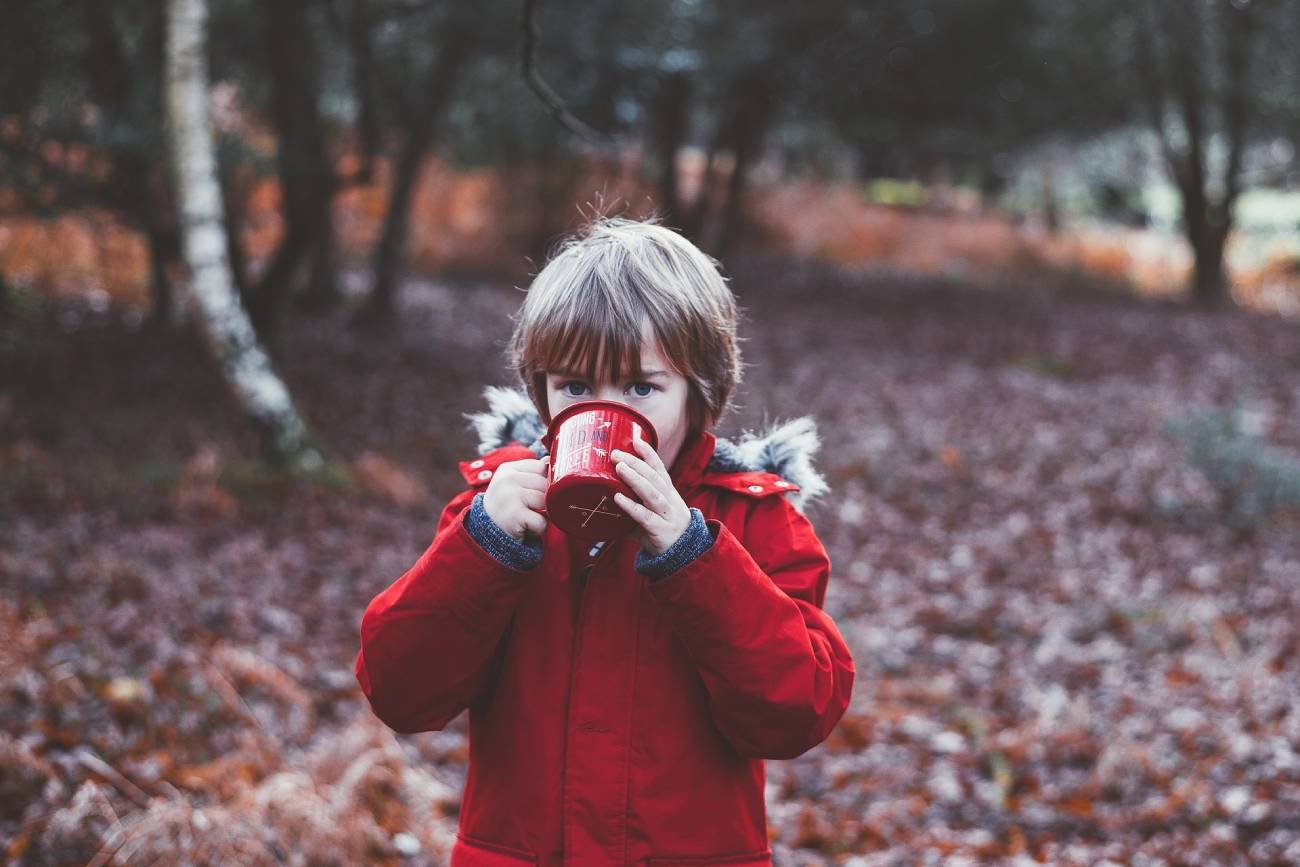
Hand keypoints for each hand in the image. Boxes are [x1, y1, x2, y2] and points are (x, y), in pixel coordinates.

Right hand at [482, 455, 549, 541]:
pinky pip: (542, 521)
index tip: (530, 493)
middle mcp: (507, 479)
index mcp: (507, 469)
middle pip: (545, 484)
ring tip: (526, 518)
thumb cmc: (506, 507)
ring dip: (542, 514)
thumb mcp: (513, 485)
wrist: (485, 534)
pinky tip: (525, 528)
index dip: (542, 482)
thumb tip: (549, 460)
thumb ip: (531, 473)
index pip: (540, 467)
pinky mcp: (514, 515)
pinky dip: (538, 529)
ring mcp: (510, 496)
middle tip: (527, 509)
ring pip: (545, 501)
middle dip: (543, 500)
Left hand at [611, 435, 691, 556]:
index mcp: (667, 492)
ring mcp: (666, 515)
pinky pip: (645, 517)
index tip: (636, 440)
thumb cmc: (662, 530)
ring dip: (635, 479)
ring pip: (652, 493)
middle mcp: (669, 500)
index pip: (659, 468)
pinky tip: (618, 498)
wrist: (683, 555)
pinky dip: (631, 506)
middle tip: (616, 454)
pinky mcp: (660, 531)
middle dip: (635, 462)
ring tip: (619, 468)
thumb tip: (604, 496)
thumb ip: (632, 503)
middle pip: (653, 477)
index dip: (648, 453)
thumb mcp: (651, 512)